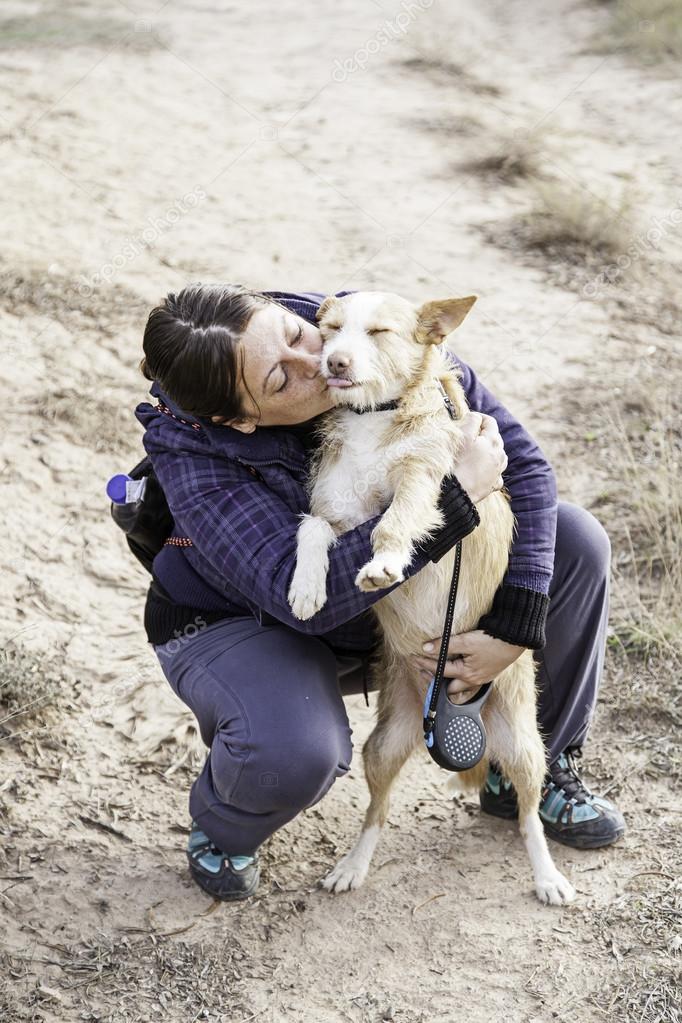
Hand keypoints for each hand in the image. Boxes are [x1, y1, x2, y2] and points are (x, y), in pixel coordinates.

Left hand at [410, 629, 525, 703]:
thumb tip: (425, 648)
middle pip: (447, 687)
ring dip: (446, 682)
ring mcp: (481, 679)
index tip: (413, 658)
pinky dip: (458, 680)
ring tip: (434, 675)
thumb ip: (445, 645)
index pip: (439, 670)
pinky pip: (468, 684)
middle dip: (433, 680)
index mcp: (466, 674)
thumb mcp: (466, 640)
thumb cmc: (492, 639)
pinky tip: (455, 675)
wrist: (515, 638)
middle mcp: (473, 680)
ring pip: (459, 688)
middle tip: (421, 672)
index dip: (424, 664)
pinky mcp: (487, 674)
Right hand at [452, 412, 507, 503]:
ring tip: (474, 453)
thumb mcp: (462, 435)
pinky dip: (489, 468)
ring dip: (488, 451)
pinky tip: (479, 470)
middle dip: (483, 434)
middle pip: (495, 437)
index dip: (478, 418)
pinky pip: (495, 472)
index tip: (466, 420)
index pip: (490, 421)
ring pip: (498, 455)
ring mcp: (498, 471)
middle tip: (466, 436)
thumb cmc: (457, 462)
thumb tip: (476, 416)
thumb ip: (472, 421)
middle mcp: (500, 455)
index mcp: (493, 441)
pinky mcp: (493, 484)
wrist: (456, 492)